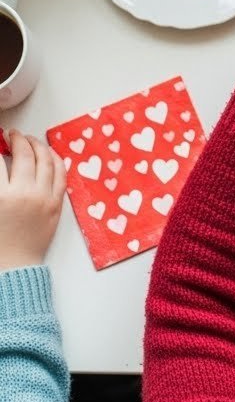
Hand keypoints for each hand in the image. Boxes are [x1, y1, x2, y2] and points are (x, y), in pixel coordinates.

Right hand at [0, 132, 66, 271]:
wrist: (14, 266)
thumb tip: (0, 163)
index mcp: (1, 197)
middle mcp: (24, 194)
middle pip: (24, 154)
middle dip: (16, 139)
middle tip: (11, 135)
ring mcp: (44, 198)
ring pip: (45, 160)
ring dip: (36, 145)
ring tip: (28, 140)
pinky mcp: (56, 204)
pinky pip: (60, 175)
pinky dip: (55, 160)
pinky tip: (49, 153)